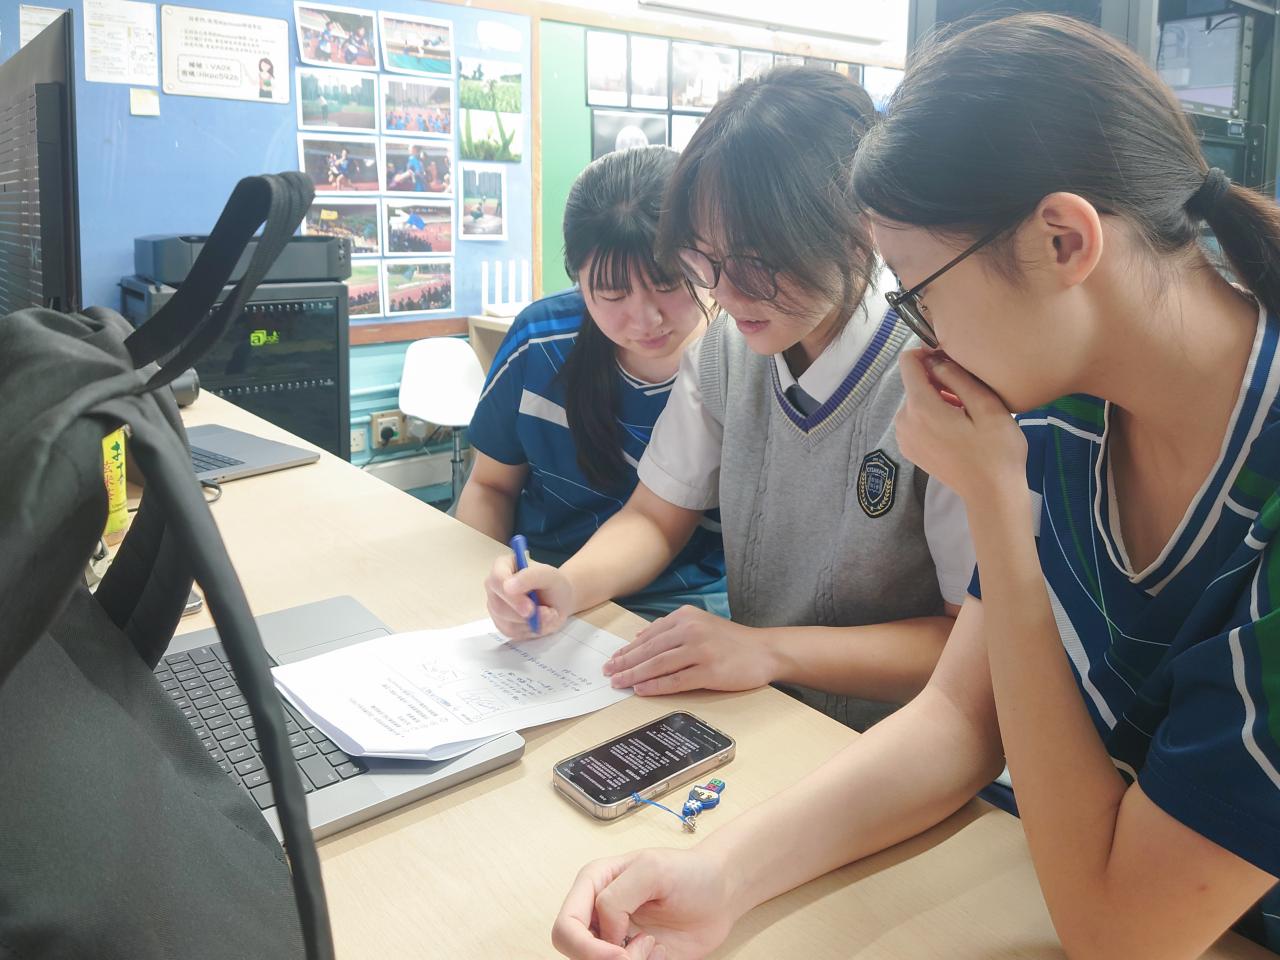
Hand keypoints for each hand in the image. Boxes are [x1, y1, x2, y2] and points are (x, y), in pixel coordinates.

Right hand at [483, 554, 575, 639]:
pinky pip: (512, 633)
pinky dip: (530, 631)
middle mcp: (494, 587)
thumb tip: (508, 587)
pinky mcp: (501, 624)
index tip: (530, 608)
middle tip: (549, 612)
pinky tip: (540, 622)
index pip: (497, 580)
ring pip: (506, 623)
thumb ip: (531, 576)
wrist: (558, 601)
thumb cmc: (553, 584)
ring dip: (533, 623)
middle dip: (526, 615)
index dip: (512, 597)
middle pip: (499, 606)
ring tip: (549, 614)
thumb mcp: (549, 575)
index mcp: (502, 566)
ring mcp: (495, 606)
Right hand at [552, 849, 737, 959]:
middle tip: (639, 951)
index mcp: (593, 884)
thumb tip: (606, 933)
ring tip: (652, 947)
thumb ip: (617, 897)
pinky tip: (658, 953)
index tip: (620, 953)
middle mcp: (597, 913)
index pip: (566, 927)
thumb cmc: (690, 872)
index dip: (587, 948)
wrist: (721, 894)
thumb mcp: (652, 869)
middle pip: (575, 953)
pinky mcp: (632, 957)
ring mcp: (613, 937)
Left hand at [603, 606, 776, 695]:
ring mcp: (700, 650)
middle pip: (649, 650)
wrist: (765, 650)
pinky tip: (642, 690)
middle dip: (625, 663)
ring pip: (658, 665)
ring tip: (619, 683)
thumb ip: (671, 629)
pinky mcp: (709, 671)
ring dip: (635, 675)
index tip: (613, 660)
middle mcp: (691, 630)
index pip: (650, 635)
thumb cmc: (732, 641)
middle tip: (608, 673)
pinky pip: (676, 680)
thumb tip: (640, 637)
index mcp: (686, 616)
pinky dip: (656, 686)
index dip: (628, 649)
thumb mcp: (700, 623)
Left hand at [895, 348, 1027, 506]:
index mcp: (921, 407)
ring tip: (966, 413)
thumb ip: (958, 377)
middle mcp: (904, 421)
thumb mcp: (986, 406)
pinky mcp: (909, 449)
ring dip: (937, 399)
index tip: (951, 360)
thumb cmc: (996, 450)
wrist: (991, 495)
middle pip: (914, 383)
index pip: (908, 362)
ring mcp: (904, 437)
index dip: (927, 353)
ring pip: (916, 401)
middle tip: (969, 395)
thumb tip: (936, 359)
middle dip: (938, 381)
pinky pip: (916, 419)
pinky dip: (932, 416)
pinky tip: (956, 428)